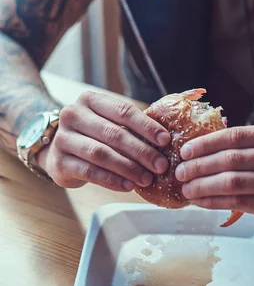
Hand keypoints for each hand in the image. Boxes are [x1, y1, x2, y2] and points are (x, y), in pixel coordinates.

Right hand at [37, 91, 169, 191]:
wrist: (56, 150)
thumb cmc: (92, 134)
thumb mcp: (106, 121)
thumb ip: (129, 126)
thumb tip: (164, 140)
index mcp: (90, 100)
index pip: (123, 111)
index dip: (146, 126)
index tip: (165, 140)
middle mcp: (73, 115)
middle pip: (113, 134)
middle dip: (141, 151)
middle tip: (161, 165)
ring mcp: (63, 138)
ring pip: (101, 154)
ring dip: (128, 167)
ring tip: (147, 178)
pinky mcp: (59, 162)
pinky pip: (90, 172)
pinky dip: (112, 180)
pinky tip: (128, 185)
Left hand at [175, 124, 253, 232]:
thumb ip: (252, 144)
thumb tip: (207, 145)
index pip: (235, 135)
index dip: (206, 143)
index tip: (186, 150)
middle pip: (230, 158)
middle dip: (199, 165)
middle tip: (180, 171)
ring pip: (232, 182)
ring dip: (203, 185)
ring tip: (186, 189)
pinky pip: (239, 202)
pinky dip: (216, 201)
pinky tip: (202, 202)